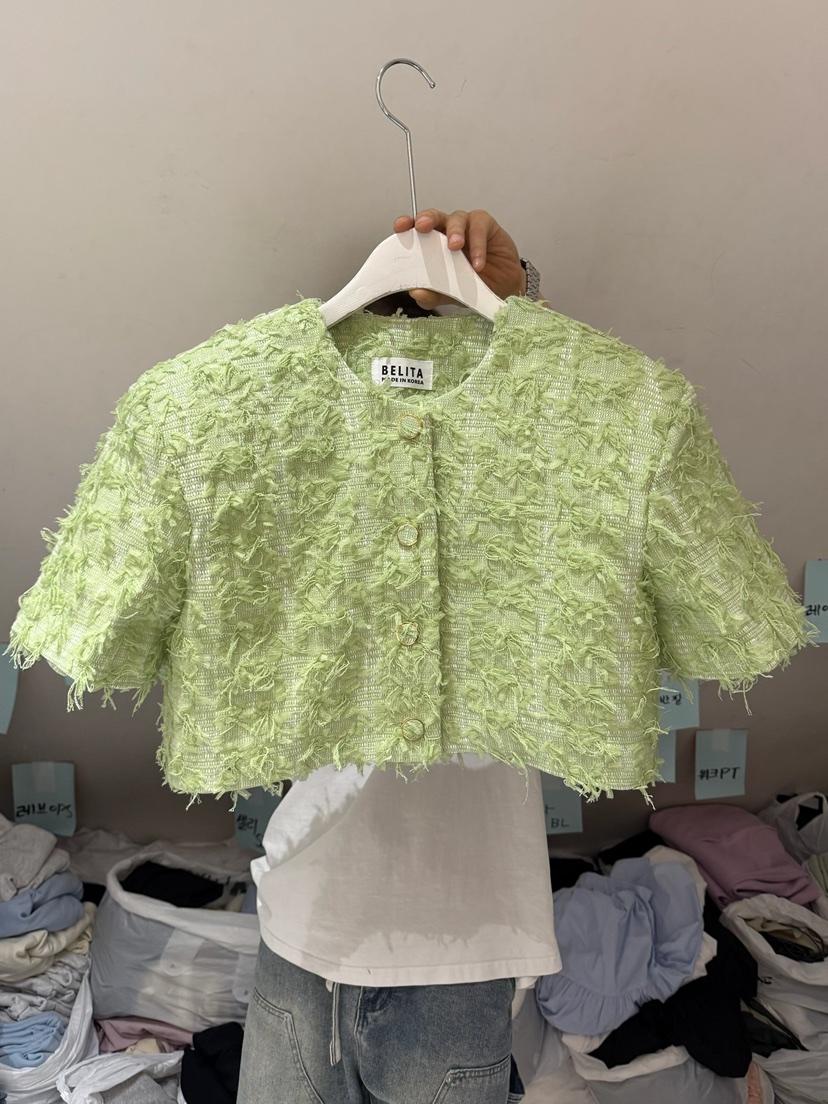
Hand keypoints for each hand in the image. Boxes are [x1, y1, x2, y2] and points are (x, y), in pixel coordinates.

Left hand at [393, 208, 526, 309]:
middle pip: (434, 216)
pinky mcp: (486, 226)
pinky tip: (478, 263)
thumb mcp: (449, 294)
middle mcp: (447, 230)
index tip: (399, 228)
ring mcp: (467, 226)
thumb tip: (416, 293)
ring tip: (454, 248)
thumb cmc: (472, 284)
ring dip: (455, 232)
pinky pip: (479, 228)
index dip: (407, 225)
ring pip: (457, 219)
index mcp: (433, 243)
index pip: (416, 230)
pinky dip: (478, 245)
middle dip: (427, 218)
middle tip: (423, 227)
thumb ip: (433, 294)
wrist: (501, 290)